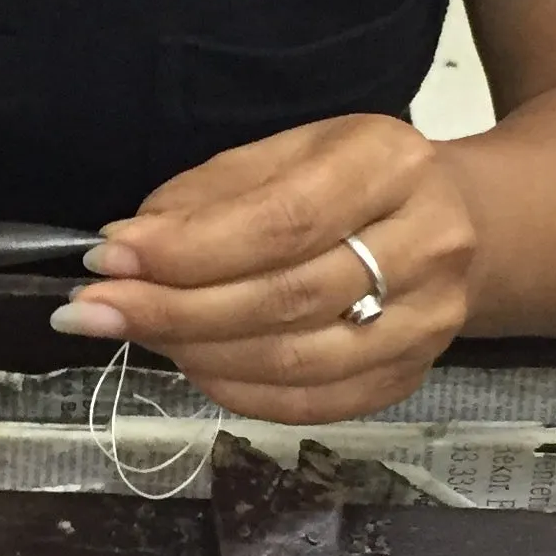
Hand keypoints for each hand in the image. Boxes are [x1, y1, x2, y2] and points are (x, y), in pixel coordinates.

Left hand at [50, 115, 478, 421]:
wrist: (460, 221)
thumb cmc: (350, 179)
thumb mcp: (286, 152)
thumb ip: (209, 196)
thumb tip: (126, 247)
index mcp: (391, 165)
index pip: (282, 220)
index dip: (189, 249)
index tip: (109, 258)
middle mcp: (428, 243)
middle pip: (287, 297)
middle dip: (176, 308)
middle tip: (95, 310)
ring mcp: (430, 320)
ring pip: (297, 361)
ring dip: (197, 354)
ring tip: (134, 334)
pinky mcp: (414, 375)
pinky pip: (314, 403)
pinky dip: (239, 392)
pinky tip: (189, 365)